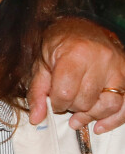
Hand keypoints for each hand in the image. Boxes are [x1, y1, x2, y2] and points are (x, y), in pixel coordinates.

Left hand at [28, 17, 124, 132]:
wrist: (81, 27)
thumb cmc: (59, 45)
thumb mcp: (42, 63)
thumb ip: (38, 91)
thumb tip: (36, 118)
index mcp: (74, 54)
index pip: (66, 92)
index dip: (56, 102)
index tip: (54, 100)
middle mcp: (100, 59)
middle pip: (86, 100)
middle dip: (72, 107)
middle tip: (65, 103)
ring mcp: (117, 67)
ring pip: (109, 105)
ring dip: (91, 116)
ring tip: (78, 118)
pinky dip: (114, 120)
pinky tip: (100, 126)